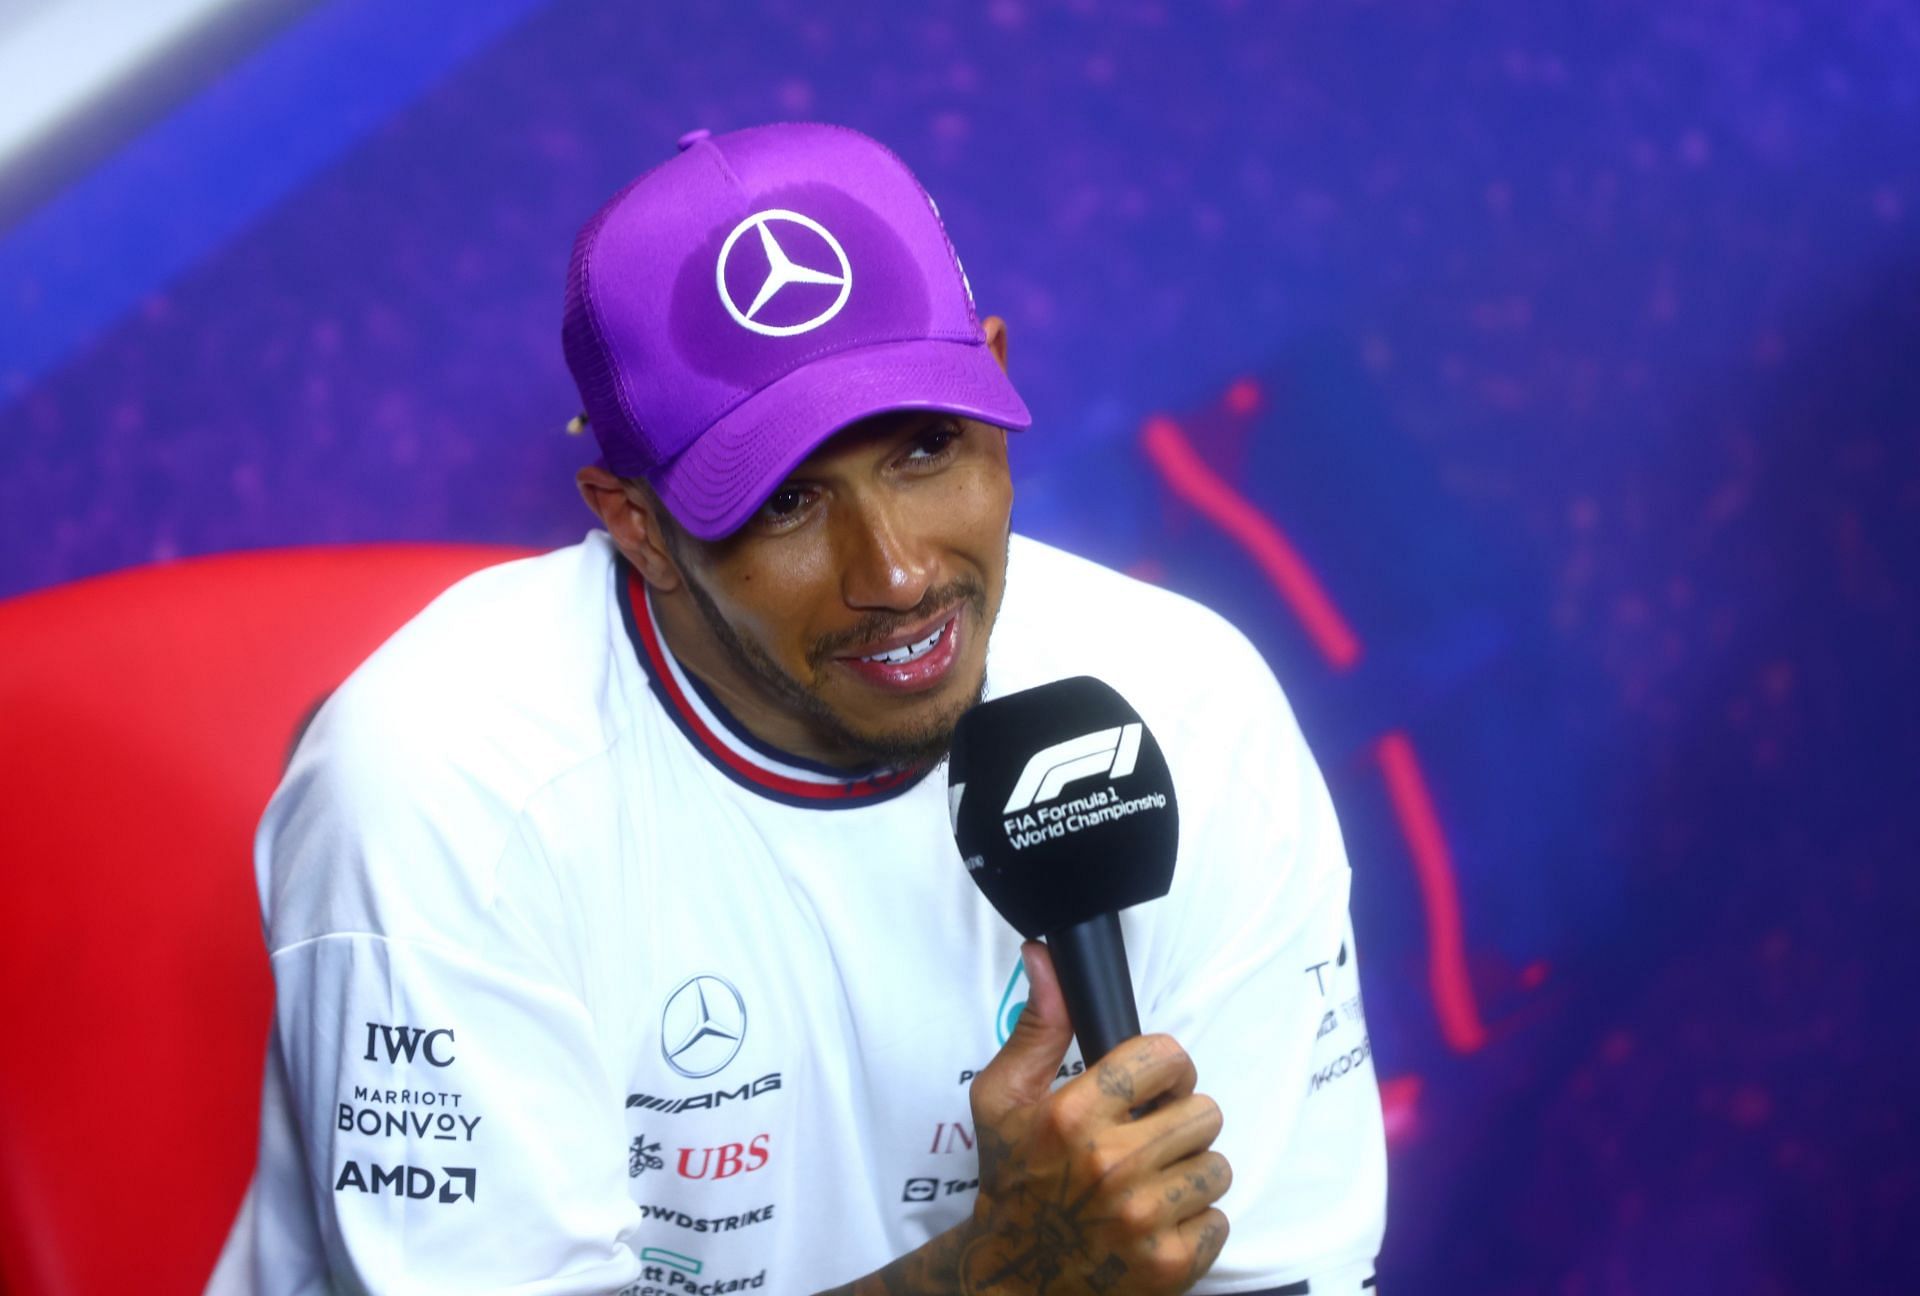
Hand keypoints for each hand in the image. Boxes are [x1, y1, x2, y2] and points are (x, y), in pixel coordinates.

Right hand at [961, 941, 1230, 1294]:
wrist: (1013, 1276)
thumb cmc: (1013, 1179)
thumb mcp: (1002, 1098)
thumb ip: (1036, 1026)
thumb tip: (1045, 958)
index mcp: (1072, 1115)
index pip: (1166, 1056)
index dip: (1164, 1068)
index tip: (1150, 1087)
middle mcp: (1111, 1165)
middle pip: (1203, 1111)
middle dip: (1178, 1122)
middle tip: (1146, 1141)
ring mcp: (1143, 1219)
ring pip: (1218, 1165)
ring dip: (1189, 1173)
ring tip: (1149, 1184)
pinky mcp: (1169, 1264)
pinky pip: (1220, 1219)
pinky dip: (1194, 1223)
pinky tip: (1156, 1223)